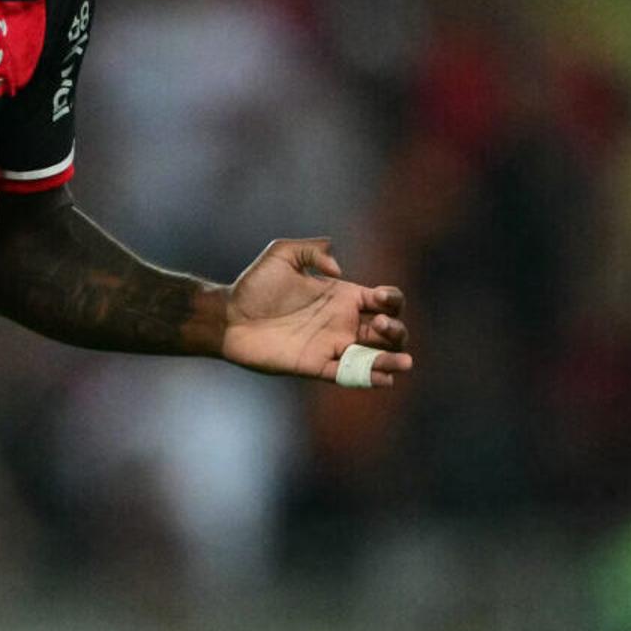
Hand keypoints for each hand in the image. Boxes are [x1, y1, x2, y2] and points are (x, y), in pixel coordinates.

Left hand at [217, 237, 412, 385]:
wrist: (226, 316)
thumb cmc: (253, 285)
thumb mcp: (282, 253)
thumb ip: (311, 250)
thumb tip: (338, 270)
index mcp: (342, 297)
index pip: (384, 301)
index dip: (392, 299)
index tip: (379, 297)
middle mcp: (342, 323)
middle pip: (388, 331)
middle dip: (397, 331)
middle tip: (381, 326)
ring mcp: (330, 346)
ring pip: (374, 357)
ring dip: (391, 360)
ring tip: (404, 361)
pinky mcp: (315, 366)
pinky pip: (347, 375)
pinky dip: (368, 378)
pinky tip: (385, 379)